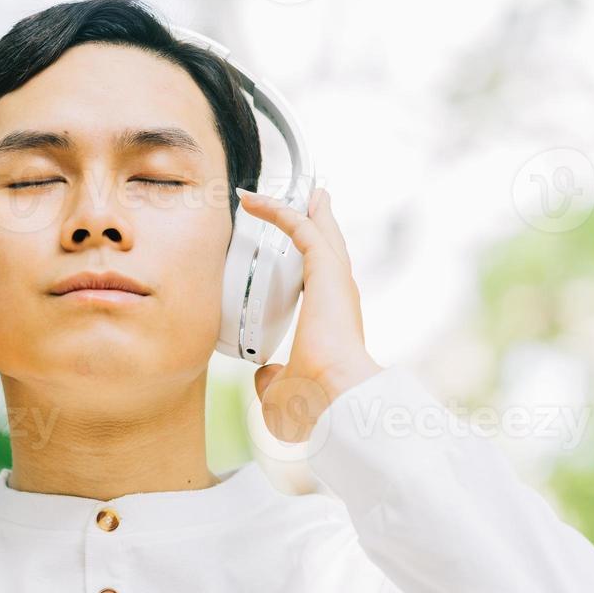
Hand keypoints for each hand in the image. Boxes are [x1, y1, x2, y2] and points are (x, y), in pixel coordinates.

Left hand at [235, 184, 382, 442]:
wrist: (337, 397)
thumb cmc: (316, 403)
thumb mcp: (282, 393)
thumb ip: (272, 380)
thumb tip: (263, 373)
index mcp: (333, 323)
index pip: (323, 283)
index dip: (312, 262)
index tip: (302, 249)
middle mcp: (340, 298)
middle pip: (330, 249)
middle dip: (322, 223)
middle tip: (317, 201)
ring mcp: (336, 282)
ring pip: (321, 233)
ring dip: (306, 209)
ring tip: (304, 189)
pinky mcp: (326, 270)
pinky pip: (300, 228)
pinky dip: (278, 211)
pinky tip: (254, 201)